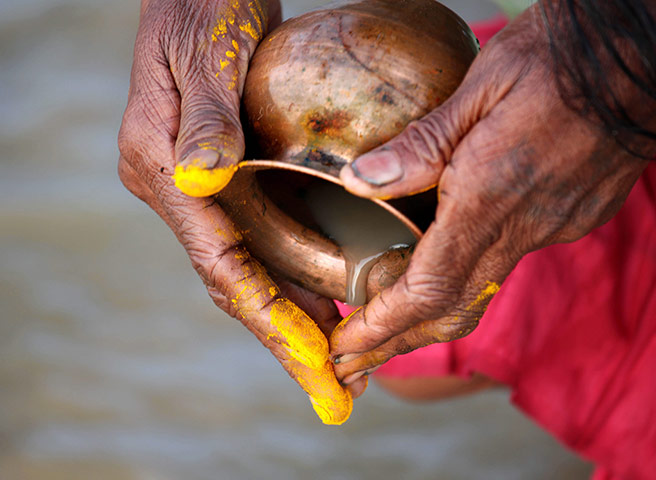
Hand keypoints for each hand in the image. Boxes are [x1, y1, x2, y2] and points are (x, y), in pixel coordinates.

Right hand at [118, 0, 362, 423]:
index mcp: (162, 169)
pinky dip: (290, 276)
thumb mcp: (204, 50)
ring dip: (291, 318)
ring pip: (248, 270)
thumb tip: (204, 179)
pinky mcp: (223, 179)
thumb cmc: (201, 5)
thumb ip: (202, 116)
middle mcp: (178, 191)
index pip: (222, 264)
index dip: (269, 318)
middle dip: (285, 339)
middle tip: (334, 390)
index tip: (315, 364)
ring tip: (338, 363)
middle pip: (236, 282)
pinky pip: (257, 242)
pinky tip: (324, 299)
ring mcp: (199, 188)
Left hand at [330, 5, 653, 382]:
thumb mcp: (478, 89)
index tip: (348, 347)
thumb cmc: (560, 61)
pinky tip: (441, 265)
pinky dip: (466, 276)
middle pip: (452, 309)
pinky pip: (507, 260)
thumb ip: (418, 146)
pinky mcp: (568, 219)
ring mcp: (551, 227)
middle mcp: (524, 227)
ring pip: (480, 291)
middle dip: (397, 342)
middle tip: (353, 362)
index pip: (429, 287)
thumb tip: (357, 183)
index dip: (383, 325)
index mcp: (491, 198)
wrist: (638, 55)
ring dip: (429, 317)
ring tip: (385, 329)